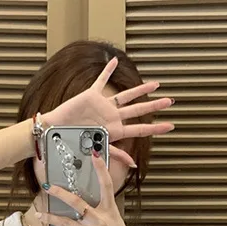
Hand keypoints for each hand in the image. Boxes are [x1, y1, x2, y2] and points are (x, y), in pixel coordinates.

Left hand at [36, 150, 144, 225]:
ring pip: (67, 223)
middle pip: (77, 202)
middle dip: (60, 193)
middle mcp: (101, 220)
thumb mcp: (117, 225)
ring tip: (39, 215)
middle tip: (48, 186)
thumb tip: (91, 210)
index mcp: (110, 212)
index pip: (106, 186)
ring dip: (51, 218)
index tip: (94, 154)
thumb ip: (104, 216)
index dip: (100, 169)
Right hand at [43, 56, 174, 167]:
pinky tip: (114, 60)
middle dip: (154, 106)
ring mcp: (103, 106)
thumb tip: (133, 164)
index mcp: (115, 131)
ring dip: (141, 89)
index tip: (170, 126)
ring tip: (155, 84)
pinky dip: (107, 70)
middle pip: (138, 110)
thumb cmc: (73, 143)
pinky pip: (101, 79)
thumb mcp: (98, 148)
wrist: (56, 132)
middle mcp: (112, 117)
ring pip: (126, 95)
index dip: (155, 128)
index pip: (140, 129)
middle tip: (170, 101)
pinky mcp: (91, 95)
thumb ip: (116, 154)